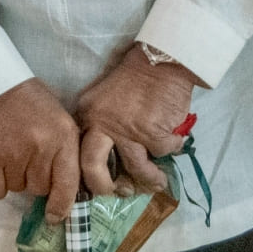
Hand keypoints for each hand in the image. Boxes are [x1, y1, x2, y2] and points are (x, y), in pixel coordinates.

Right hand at [0, 78, 81, 222]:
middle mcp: (41, 147)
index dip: (61, 206)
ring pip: (17, 189)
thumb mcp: (58, 118)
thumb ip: (64, 151)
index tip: (54, 217)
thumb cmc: (28, 99)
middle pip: (39, 189)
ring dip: (13, 177)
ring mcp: (13, 153)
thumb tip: (64, 191)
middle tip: (25, 157)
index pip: (68, 184)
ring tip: (9, 150)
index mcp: (63, 136)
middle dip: (33, 179)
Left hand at [74, 44, 196, 199]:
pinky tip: (174, 140)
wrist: (161, 60)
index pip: (77, 151)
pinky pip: (164, 152)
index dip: (87, 172)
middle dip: (104, 187)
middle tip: (119, 191)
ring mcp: (128, 131)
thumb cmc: (135, 79)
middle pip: (92, 168)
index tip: (99, 182)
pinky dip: (172, 148)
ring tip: (158, 182)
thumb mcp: (105, 99)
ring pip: (135, 169)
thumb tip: (112, 163)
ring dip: (150, 180)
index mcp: (87, 115)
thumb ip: (102, 126)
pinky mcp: (153, 134)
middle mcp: (102, 124)